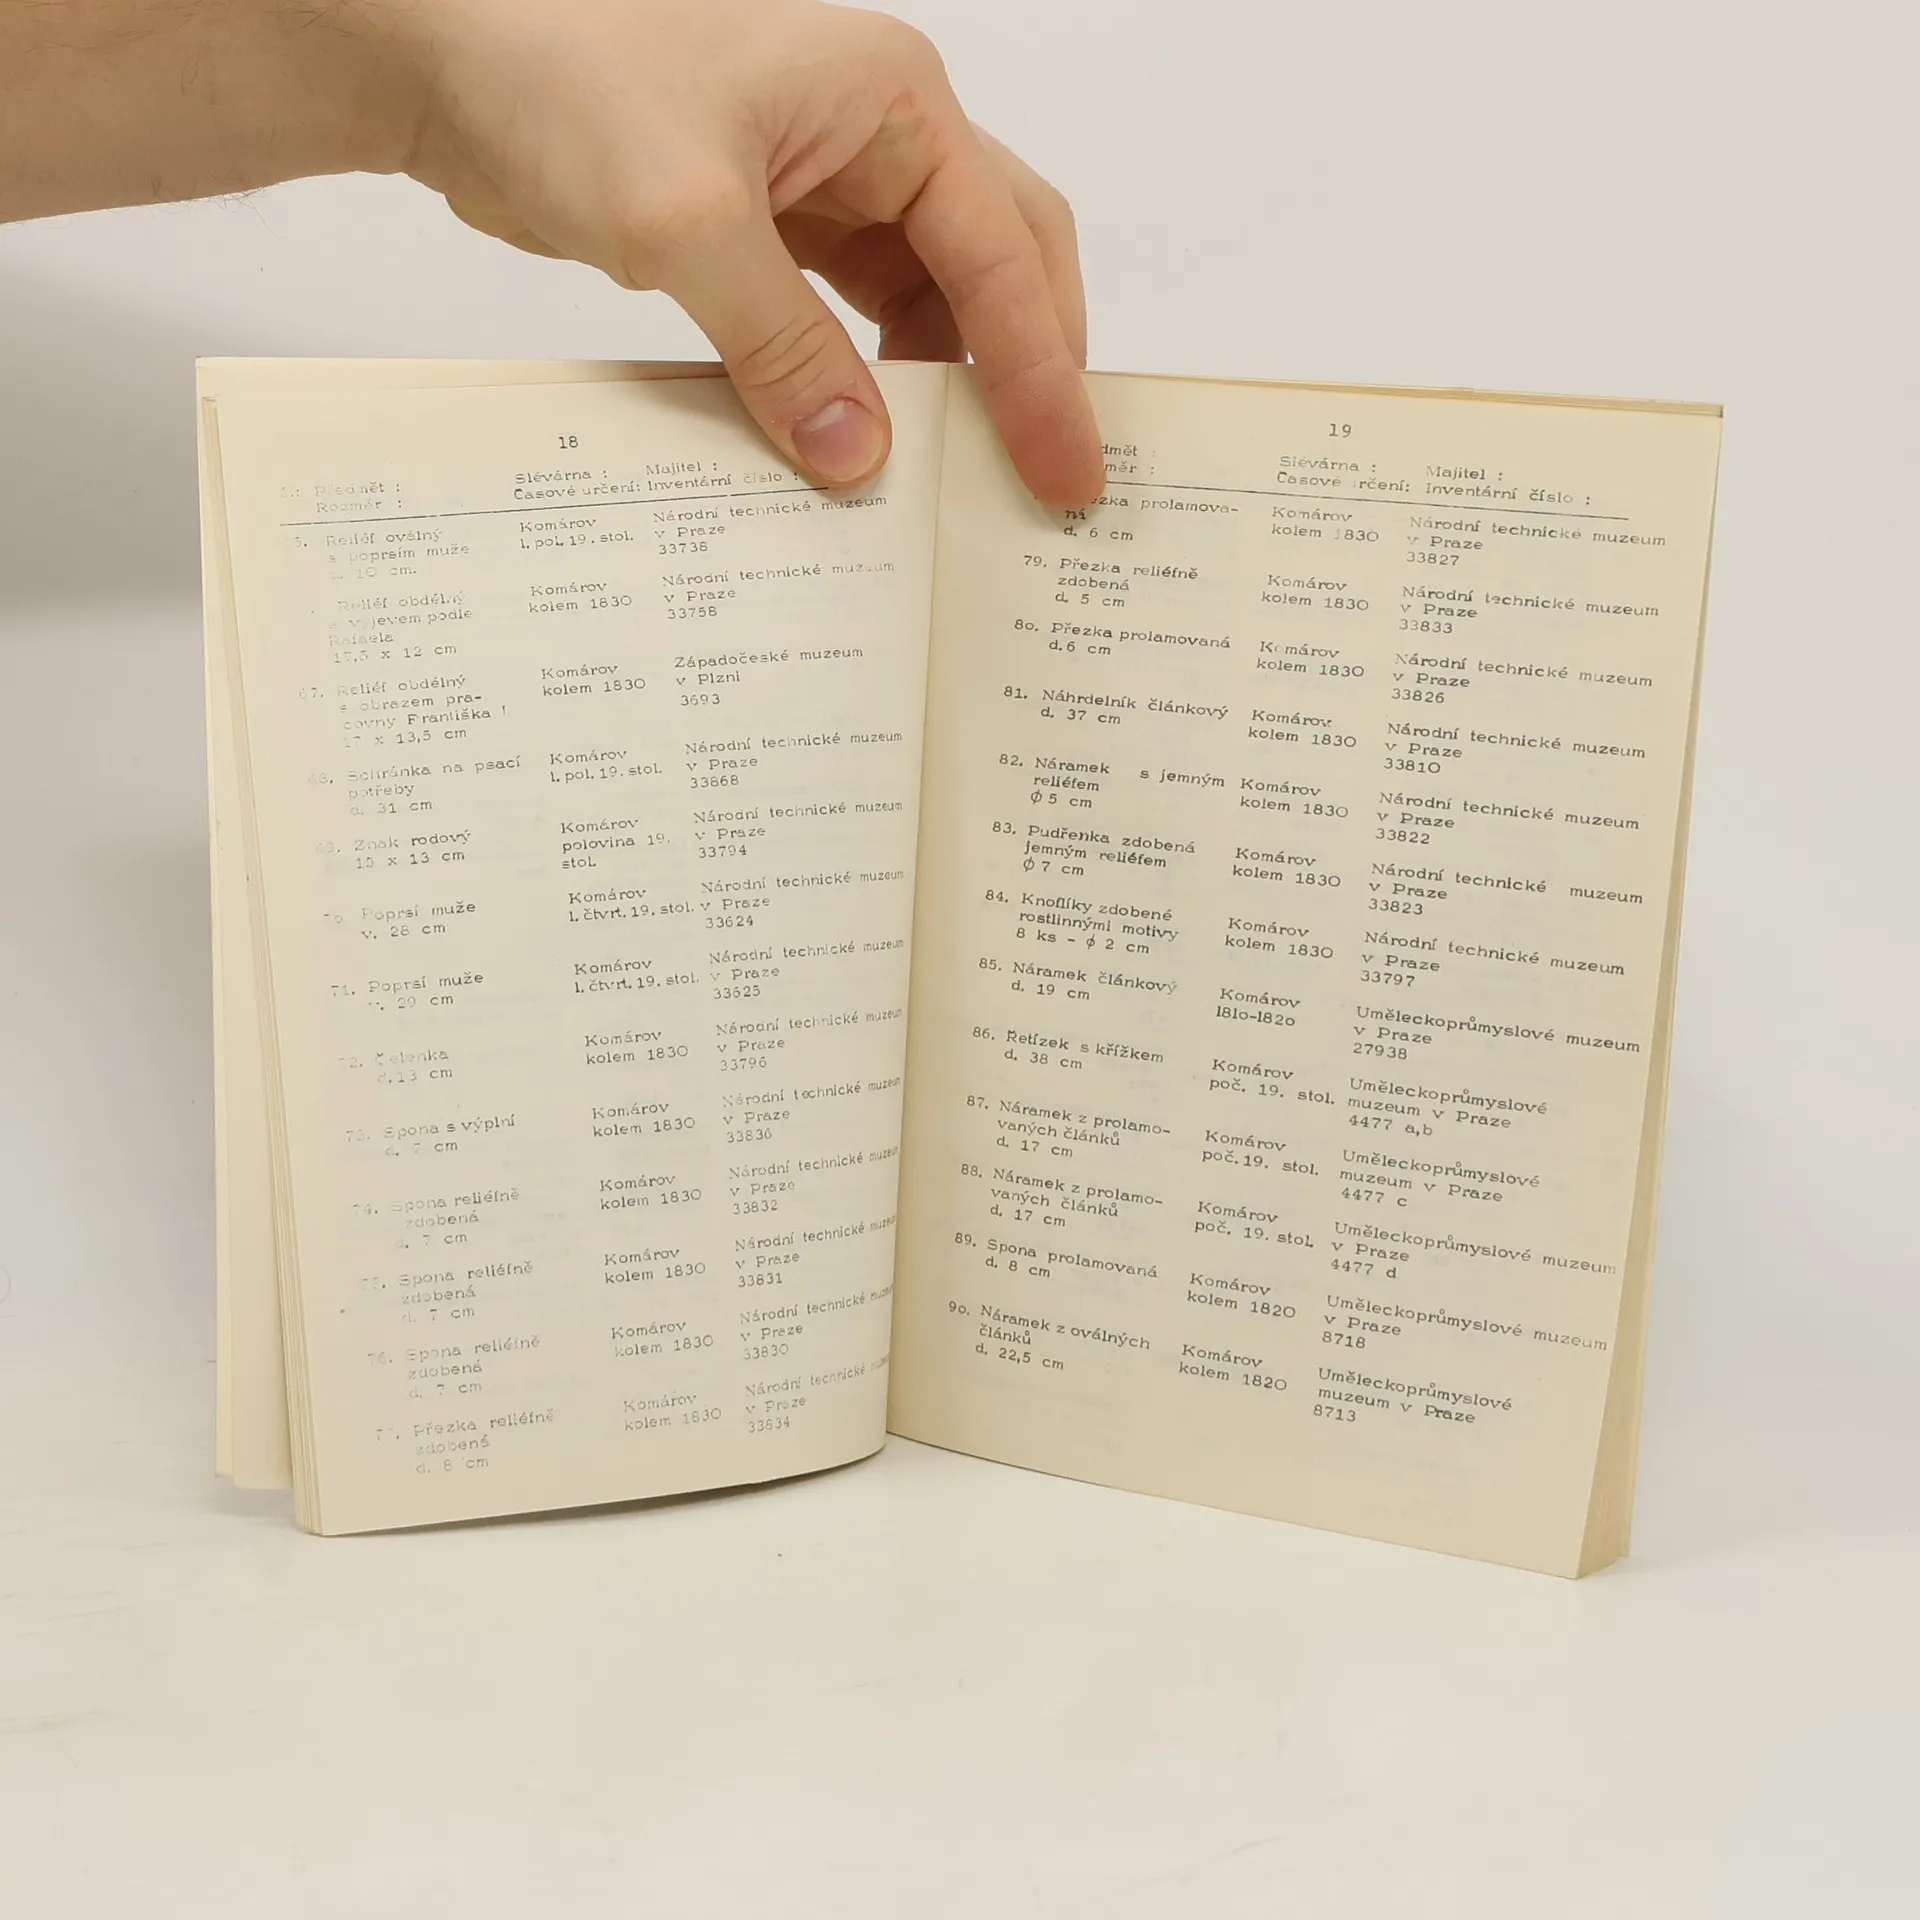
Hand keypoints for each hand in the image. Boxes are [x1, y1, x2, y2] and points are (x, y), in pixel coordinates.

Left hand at [394, 0, 1103, 505]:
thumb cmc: (561, 79)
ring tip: (955, 485)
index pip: (1003, 253)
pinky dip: (865, 386)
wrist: (444, 60)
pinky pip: (850, 322)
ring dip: (945, 389)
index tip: (1065, 469)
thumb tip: (860, 460)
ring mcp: (827, 183)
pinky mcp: (772, 232)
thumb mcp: (687, 224)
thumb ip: (783, 348)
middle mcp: (877, 136)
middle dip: (1027, 372)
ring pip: (929, 300)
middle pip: (999, 265)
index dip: (1042, 372)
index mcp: (892, 101)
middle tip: (1041, 481)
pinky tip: (862, 446)